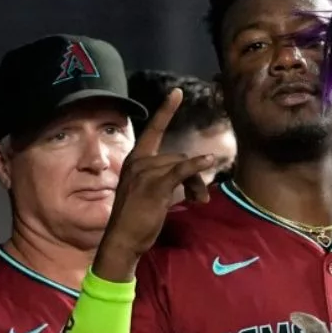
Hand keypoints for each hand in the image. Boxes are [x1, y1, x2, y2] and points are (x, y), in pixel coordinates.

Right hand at [93, 89, 216, 281]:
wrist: (122, 240)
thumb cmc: (137, 220)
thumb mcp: (151, 194)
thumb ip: (168, 179)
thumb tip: (192, 177)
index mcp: (136, 161)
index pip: (153, 130)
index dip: (165, 111)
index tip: (177, 92)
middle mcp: (138, 162)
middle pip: (178, 156)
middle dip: (194, 175)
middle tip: (201, 198)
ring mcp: (145, 172)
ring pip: (183, 165)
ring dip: (197, 183)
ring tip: (199, 201)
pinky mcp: (154, 184)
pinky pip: (181, 170)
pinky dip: (197, 166)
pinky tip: (209, 161)